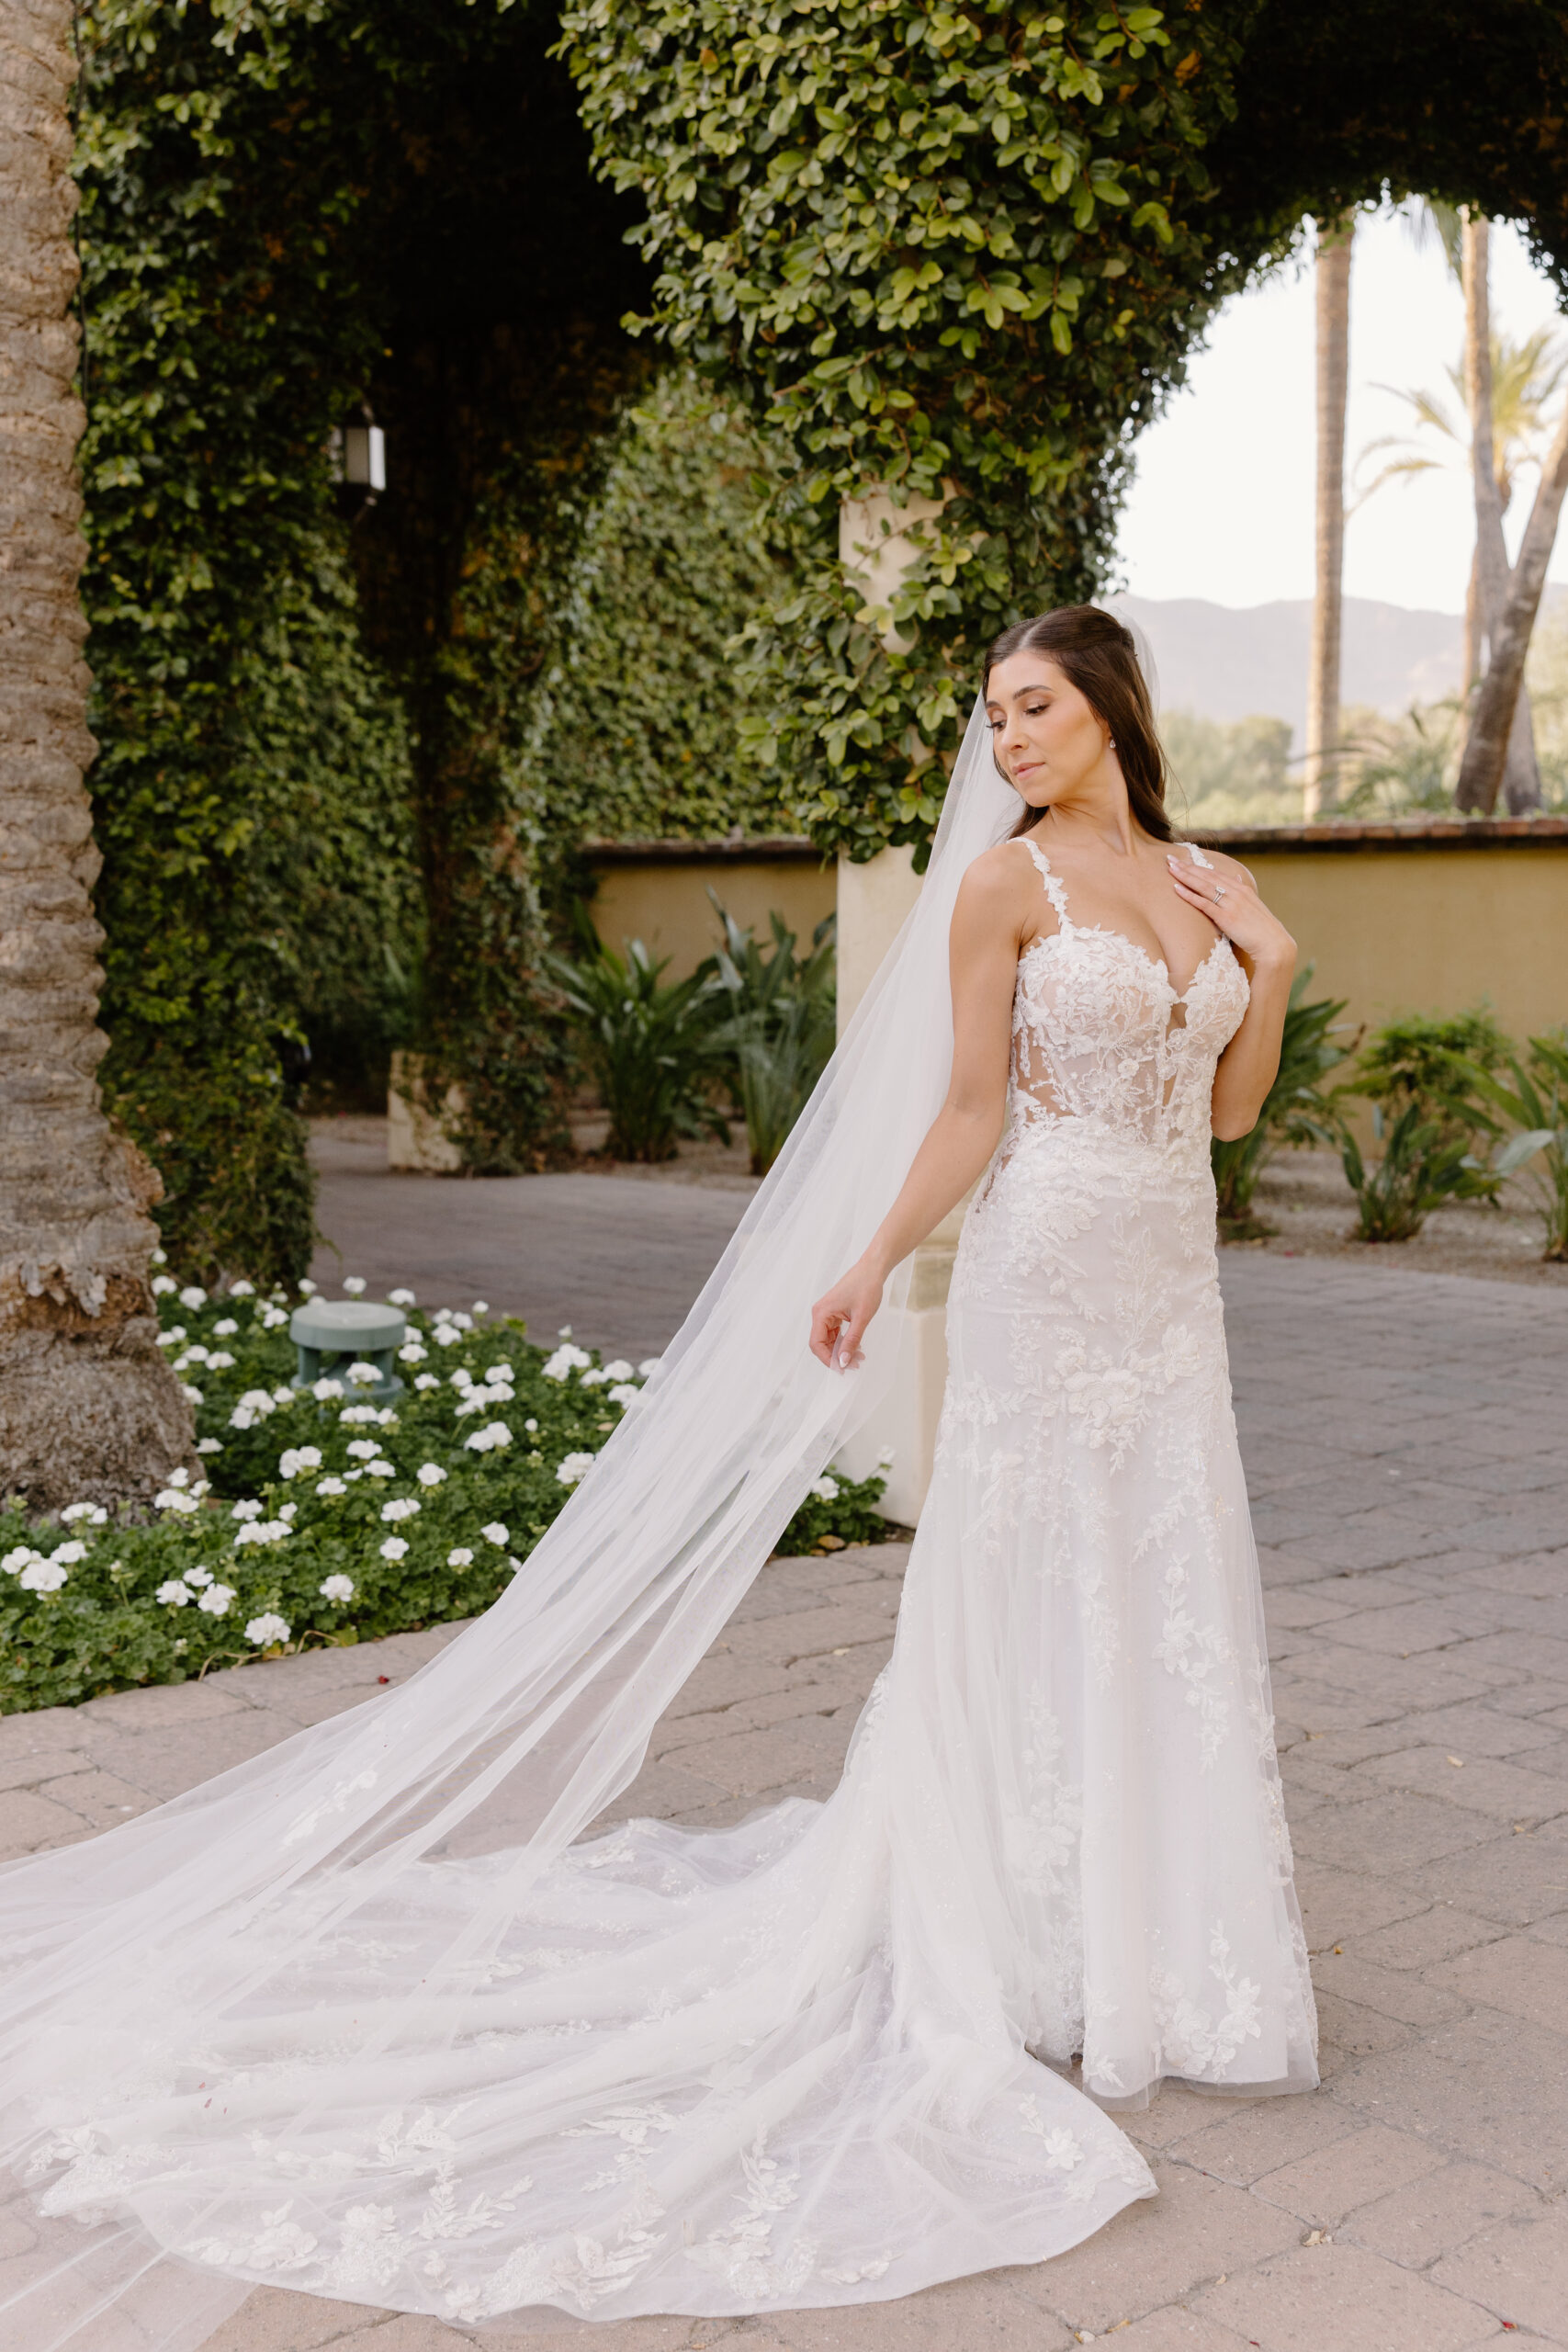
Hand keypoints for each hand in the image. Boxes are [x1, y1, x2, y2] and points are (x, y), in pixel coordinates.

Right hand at [810, 1260, 883, 1370]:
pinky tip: (857, 1346)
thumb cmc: (866, 1287)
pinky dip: (845, 1341)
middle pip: (822, 1344)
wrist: (872, 1269)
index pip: (816, 1344)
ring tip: (860, 1356)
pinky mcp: (835, 1313)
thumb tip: (844, 1361)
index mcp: (821, 1313)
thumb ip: (852, 1340)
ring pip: (829, 1340)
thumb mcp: (861, 1318)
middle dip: (837, 1356)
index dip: (828, 1360)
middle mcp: (820, 1313)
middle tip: (856, 1364)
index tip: (843, 1369)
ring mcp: (827, 1313)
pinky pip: (835, 1333)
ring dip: (842, 1350)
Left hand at [1167, 850, 1294, 968]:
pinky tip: (1176, 888)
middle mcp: (1236, 892)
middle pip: (1207, 876)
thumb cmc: (1263, 929)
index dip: (1198, 867)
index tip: (1183, 860)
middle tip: (1170, 858)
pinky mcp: (1226, 917)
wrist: (1274, 945)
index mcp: (1242, 889)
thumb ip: (1243, 892)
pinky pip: (1204, 903)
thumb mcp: (1253, 906)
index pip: (1216, 874)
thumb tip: (1236, 879)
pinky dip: (1189, 895)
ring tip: (1170, 868)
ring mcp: (1231, 904)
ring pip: (1204, 886)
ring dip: (1185, 876)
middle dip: (1187, 867)